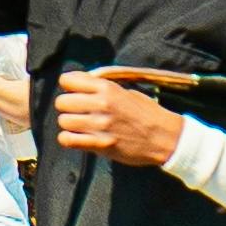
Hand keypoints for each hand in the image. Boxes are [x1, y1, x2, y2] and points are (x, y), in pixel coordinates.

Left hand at [54, 64, 194, 167]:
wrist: (164, 137)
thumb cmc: (147, 112)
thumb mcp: (126, 91)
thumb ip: (102, 86)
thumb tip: (79, 81)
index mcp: (107, 88)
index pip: (67, 80)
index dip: (68, 86)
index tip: (75, 92)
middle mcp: (101, 104)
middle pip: (61, 101)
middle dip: (67, 106)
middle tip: (77, 111)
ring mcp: (100, 125)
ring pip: (63, 121)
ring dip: (69, 124)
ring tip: (80, 126)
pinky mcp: (100, 144)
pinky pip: (67, 140)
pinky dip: (69, 139)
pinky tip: (78, 138)